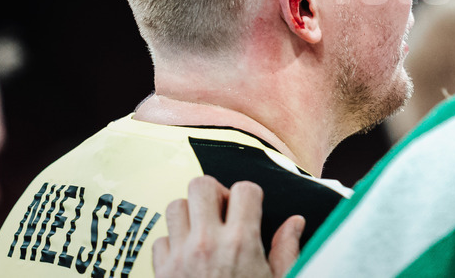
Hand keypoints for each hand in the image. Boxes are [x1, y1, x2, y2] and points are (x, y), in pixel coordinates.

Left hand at [153, 176, 304, 277]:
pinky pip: (160, 241)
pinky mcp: (161, 274)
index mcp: (241, 242)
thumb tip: (294, 224)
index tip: (250, 209)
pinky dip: (172, 244)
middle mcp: (207, 243)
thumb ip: (287, 251)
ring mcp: (179, 258)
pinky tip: (187, 257)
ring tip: (204, 231)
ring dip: (190, 214)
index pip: (244, 189)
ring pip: (175, 206)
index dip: (250, 196)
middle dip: (215, 193)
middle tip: (223, 212)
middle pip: (201, 185)